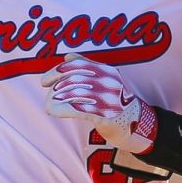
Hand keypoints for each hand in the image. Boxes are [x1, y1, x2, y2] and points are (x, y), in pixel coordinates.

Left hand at [42, 54, 157, 154]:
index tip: (44, 80)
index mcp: (107, 71)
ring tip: (49, 105)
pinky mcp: (104, 115)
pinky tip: (52, 111)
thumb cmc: (116, 102)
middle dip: (56, 87)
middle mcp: (108, 82)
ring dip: (56, 99)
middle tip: (49, 95)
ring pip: (73, 94)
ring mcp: (107, 99)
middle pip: (73, 79)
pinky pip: (76, 109)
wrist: (137, 125)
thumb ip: (88, 67)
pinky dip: (60, 109)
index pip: (77, 65)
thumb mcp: (107, 80)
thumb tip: (67, 57)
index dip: (57, 71)